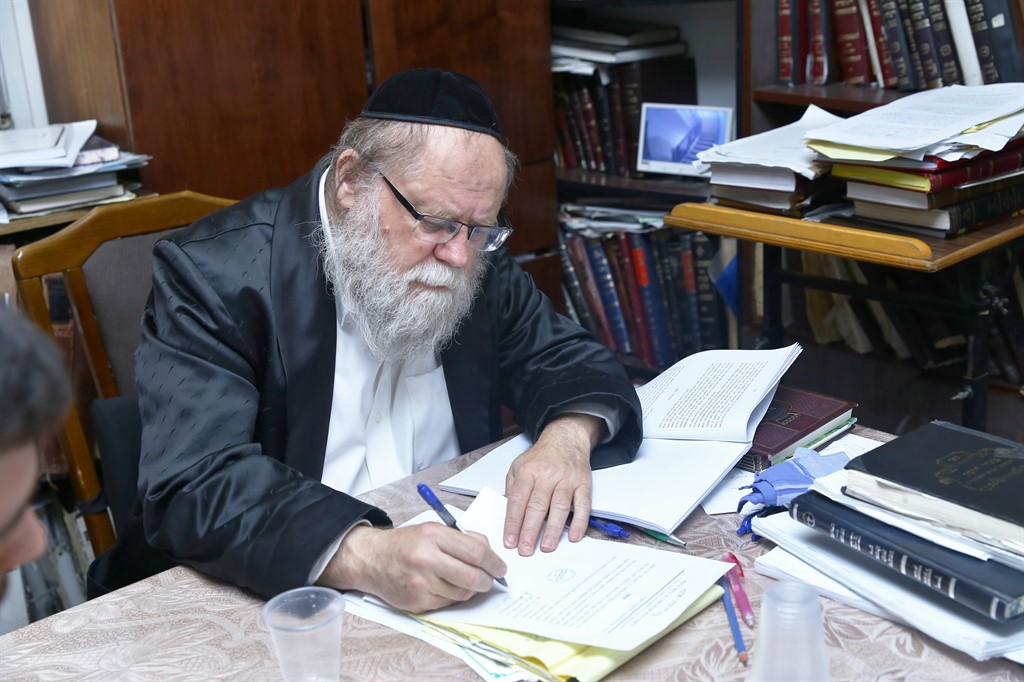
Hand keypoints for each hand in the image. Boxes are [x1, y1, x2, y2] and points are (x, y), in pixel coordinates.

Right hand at [318, 523, 505, 612]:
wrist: (371, 559)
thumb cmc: (405, 544)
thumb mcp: (433, 530)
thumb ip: (462, 538)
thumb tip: (489, 553)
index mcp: (433, 536)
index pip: (475, 551)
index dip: (494, 562)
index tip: (500, 567)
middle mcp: (426, 559)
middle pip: (472, 576)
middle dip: (487, 580)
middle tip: (491, 579)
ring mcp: (421, 583)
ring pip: (462, 593)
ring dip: (471, 589)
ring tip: (466, 580)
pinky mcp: (418, 602)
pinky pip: (448, 603)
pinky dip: (454, 596)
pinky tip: (447, 586)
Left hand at [503, 413, 604, 555]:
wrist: (566, 438)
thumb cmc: (541, 456)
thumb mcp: (518, 466)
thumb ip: (512, 488)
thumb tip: (508, 513)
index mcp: (528, 471)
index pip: (518, 500)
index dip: (513, 522)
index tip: (509, 541)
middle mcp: (548, 475)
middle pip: (537, 506)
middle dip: (530, 530)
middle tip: (525, 550)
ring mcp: (567, 479)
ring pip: (559, 507)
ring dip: (553, 529)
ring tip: (546, 546)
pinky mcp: (584, 484)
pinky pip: (583, 505)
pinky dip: (580, 521)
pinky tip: (574, 535)